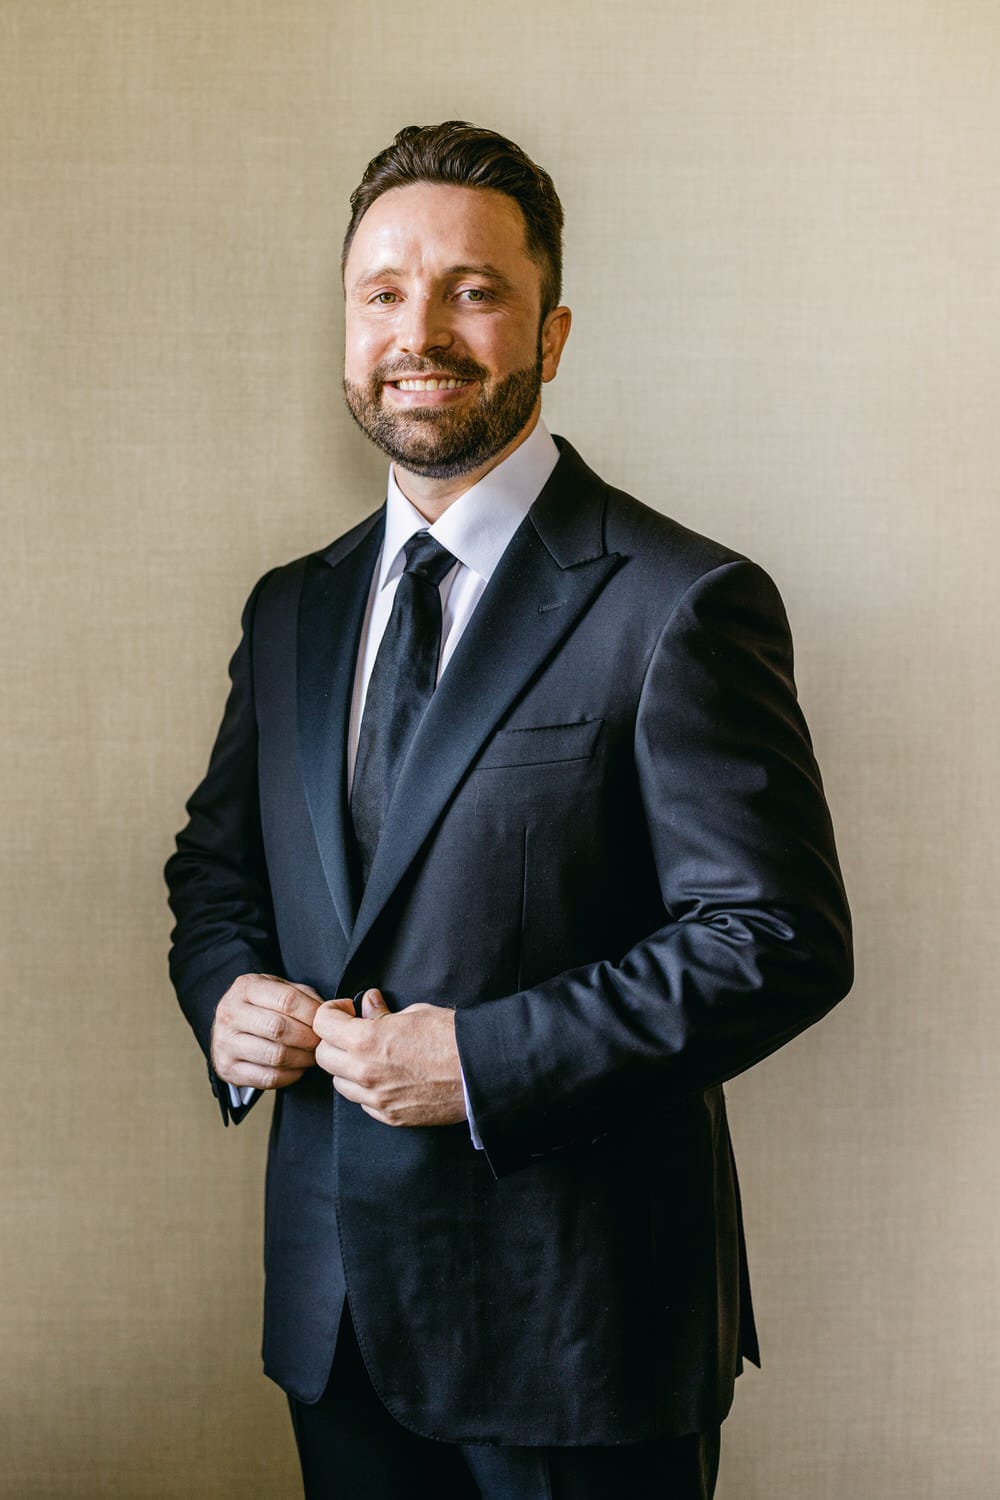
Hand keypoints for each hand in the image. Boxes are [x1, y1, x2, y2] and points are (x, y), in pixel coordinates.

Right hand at [210, 973, 342, 1090]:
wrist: (227, 1025)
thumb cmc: (262, 1006)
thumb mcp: (279, 989)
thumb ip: (306, 996)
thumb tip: (341, 1008)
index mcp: (246, 987)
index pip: (287, 1000)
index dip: (313, 1014)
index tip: (326, 1022)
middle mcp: (230, 1014)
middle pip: (280, 1028)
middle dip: (309, 1038)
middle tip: (321, 1042)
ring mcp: (225, 1043)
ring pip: (275, 1055)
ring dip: (302, 1058)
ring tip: (312, 1055)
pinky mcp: (227, 1069)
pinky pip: (267, 1078)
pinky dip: (290, 1075)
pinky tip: (297, 1068)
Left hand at [313, 988, 466, 1127]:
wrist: (482, 1072)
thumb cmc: (453, 1038)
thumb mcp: (415, 1013)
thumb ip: (383, 1013)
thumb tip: (367, 1005)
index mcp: (367, 1041)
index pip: (323, 1024)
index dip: (332, 1012)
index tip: (346, 1011)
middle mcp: (365, 1073)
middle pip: (323, 1056)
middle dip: (334, 1040)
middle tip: (354, 1032)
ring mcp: (377, 1099)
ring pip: (340, 1083)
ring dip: (347, 1068)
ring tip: (371, 1057)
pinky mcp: (391, 1117)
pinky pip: (363, 1102)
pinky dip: (367, 1089)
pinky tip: (387, 1077)